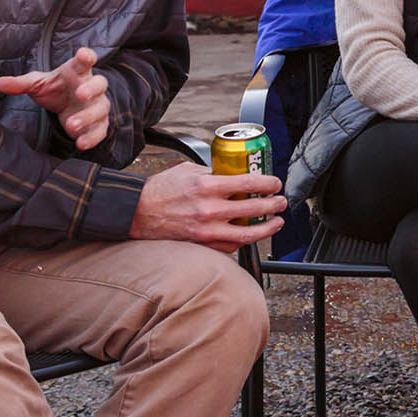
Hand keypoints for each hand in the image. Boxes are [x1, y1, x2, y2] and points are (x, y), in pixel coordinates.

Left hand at [0, 47, 110, 150]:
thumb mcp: (36, 84)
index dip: (86, 56)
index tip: (83, 55)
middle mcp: (91, 87)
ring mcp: (97, 105)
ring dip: (87, 116)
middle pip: (100, 84)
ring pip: (100, 109)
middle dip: (92, 89)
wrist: (66, 106)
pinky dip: (92, 137)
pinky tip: (80, 144)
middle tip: (80, 94)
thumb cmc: (54, 89)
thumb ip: (20, 84)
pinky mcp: (98, 123)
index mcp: (77, 72)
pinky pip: (100, 130)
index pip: (85, 60)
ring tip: (71, 125)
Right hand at [130, 164, 284, 252]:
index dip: (268, 183)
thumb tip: (234, 174)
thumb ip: (213, 173)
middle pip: (254, 209)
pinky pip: (230, 246)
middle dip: (274, 205)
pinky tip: (251, 233)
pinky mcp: (202, 245)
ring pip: (247, 234)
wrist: (136, 213)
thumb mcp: (188, 171)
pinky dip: (244, 240)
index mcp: (206, 188)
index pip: (249, 184)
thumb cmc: (160, 190)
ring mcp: (206, 231)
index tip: (275, 183)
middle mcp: (209, 210)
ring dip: (267, 228)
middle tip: (281, 202)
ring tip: (276, 221)